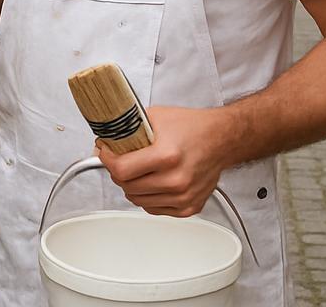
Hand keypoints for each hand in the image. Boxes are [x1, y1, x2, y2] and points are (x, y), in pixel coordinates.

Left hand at [96, 106, 228, 216]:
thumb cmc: (191, 127)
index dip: (107, 160)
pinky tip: (151, 181)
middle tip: (118, 159)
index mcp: (167, 156)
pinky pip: (154, 209)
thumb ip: (128, 129)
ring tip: (136, 170)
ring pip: (138, 200)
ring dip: (131, 186)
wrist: (220, 139)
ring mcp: (183, 197)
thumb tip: (106, 139)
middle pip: (127, 186)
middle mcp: (176, 180)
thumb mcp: (155, 117)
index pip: (122, 169)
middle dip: (117, 172)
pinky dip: (146, 197)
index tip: (105, 152)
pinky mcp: (188, 207)